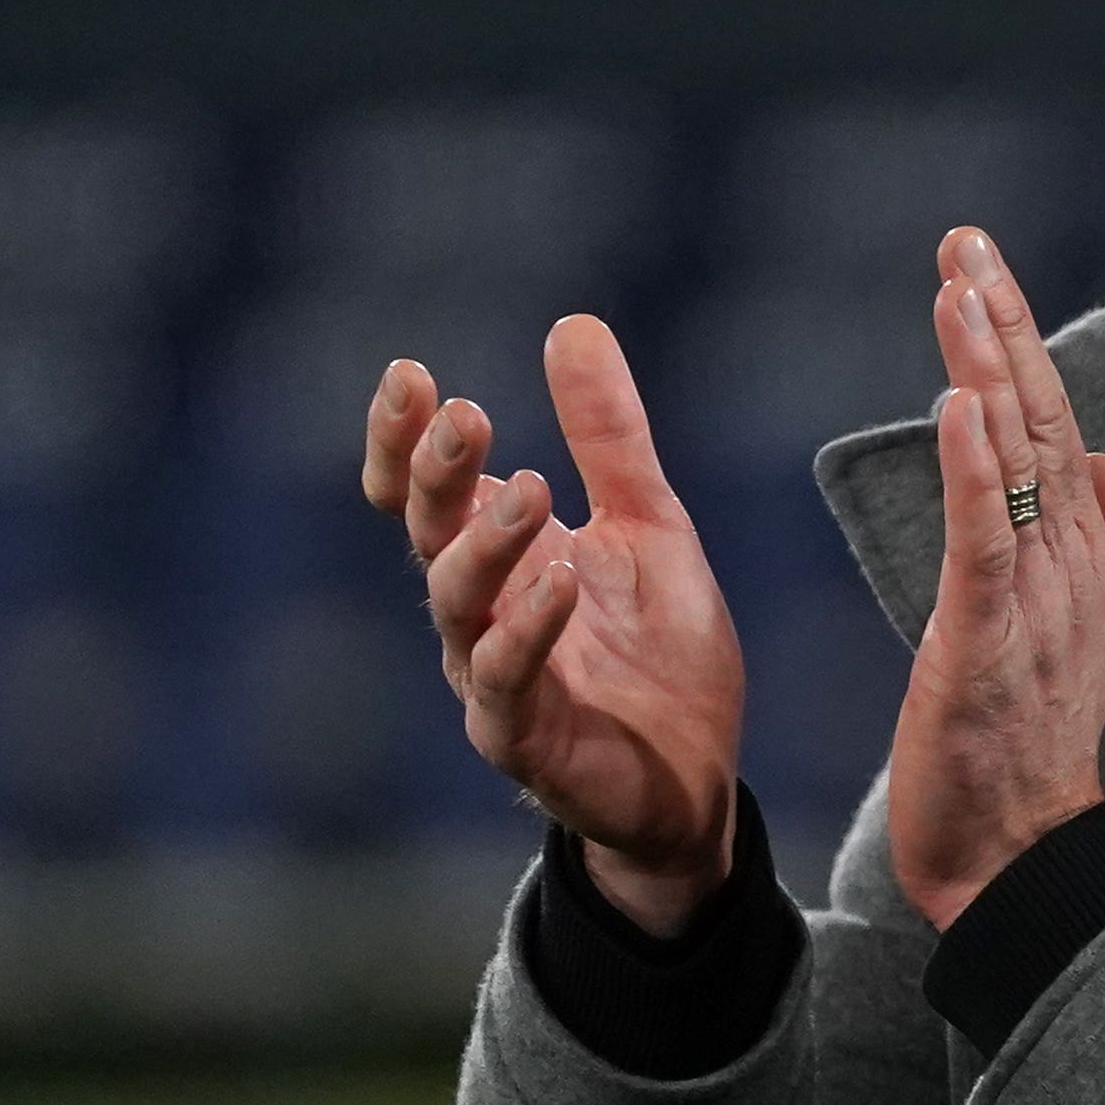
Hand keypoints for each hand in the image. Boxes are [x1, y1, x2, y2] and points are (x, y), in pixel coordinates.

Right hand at [362, 317, 743, 931]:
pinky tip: (557, 579)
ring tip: (528, 483)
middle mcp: (477, 614)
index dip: (407, 438)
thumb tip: (574, 325)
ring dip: (486, 540)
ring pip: (458, 603)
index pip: (426, 490)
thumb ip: (609, 438)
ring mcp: (491, 678)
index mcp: (498, 558)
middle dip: (437, 473)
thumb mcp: (648, 524)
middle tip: (464, 414)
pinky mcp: (524, 739)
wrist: (697, 779)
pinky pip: (507, 680)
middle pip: (428, 533)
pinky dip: (528, 627)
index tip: (410, 374)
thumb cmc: (658, 654)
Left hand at [886, 228, 1104, 929]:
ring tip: (961, 289)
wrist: (1024, 862)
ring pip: (1017, 464)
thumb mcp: (1061, 632)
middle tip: (968, 242)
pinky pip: (986, 544)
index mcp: (1077, 560)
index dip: (1021, 344)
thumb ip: (1090, 544)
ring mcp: (1035, 602)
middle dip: (1005, 326)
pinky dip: (975, 471)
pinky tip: (960, 407)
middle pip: (1041, 422)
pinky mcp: (991, 642)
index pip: (1053, 427)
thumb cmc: (1027, 753)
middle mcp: (1067, 566)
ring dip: (990, 371)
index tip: (983, 267)